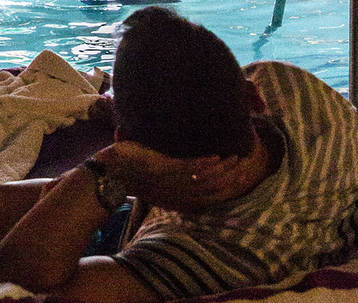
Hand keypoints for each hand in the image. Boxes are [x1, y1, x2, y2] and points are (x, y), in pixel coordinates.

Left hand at [96, 142, 248, 210]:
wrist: (110, 171)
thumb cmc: (133, 174)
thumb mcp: (159, 182)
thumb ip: (176, 179)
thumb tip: (192, 170)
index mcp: (178, 201)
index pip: (211, 199)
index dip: (229, 190)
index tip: (243, 180)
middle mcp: (178, 196)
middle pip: (214, 191)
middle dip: (233, 179)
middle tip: (247, 167)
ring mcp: (171, 184)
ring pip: (206, 180)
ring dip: (224, 169)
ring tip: (237, 157)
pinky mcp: (163, 170)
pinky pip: (191, 169)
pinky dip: (206, 163)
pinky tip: (217, 156)